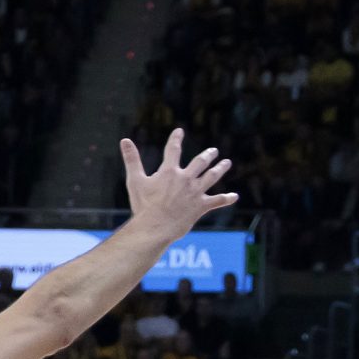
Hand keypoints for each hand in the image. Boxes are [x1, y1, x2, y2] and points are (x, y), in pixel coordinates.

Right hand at [120, 128, 237, 239]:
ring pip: (212, 177)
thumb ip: (131, 159)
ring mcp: (195, 192)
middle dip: (208, 155)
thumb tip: (124, 140)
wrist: (156, 226)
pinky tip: (234, 196)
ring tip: (227, 163)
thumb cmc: (143, 205)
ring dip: (220, 169)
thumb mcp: (134, 181)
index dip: (176, 139)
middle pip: (200, 162)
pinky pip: (217, 201)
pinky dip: (226, 199)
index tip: (179, 131)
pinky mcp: (201, 206)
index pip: (173, 150)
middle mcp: (185, 178)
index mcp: (169, 172)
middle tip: (213, 151)